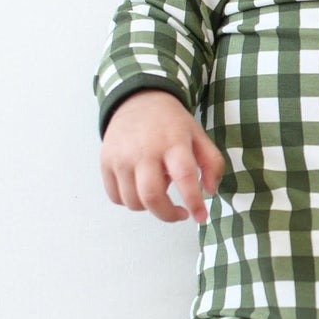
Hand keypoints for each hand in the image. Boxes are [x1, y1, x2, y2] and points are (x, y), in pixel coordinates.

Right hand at [100, 89, 225, 222]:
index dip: (193, 202)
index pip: (184, 177)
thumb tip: (209, 191)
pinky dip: (130, 201)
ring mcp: (121, 157)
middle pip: (152, 197)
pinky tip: (141, 188)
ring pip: (133, 202)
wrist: (138, 101)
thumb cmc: (172, 124)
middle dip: (168, 214)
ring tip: (160, 188)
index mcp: (173, 143)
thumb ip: (212, 163)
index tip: (200, 217)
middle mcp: (145, 151)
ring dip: (150, 206)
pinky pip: (116, 197)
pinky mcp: (105, 162)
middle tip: (180, 213)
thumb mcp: (199, 136)